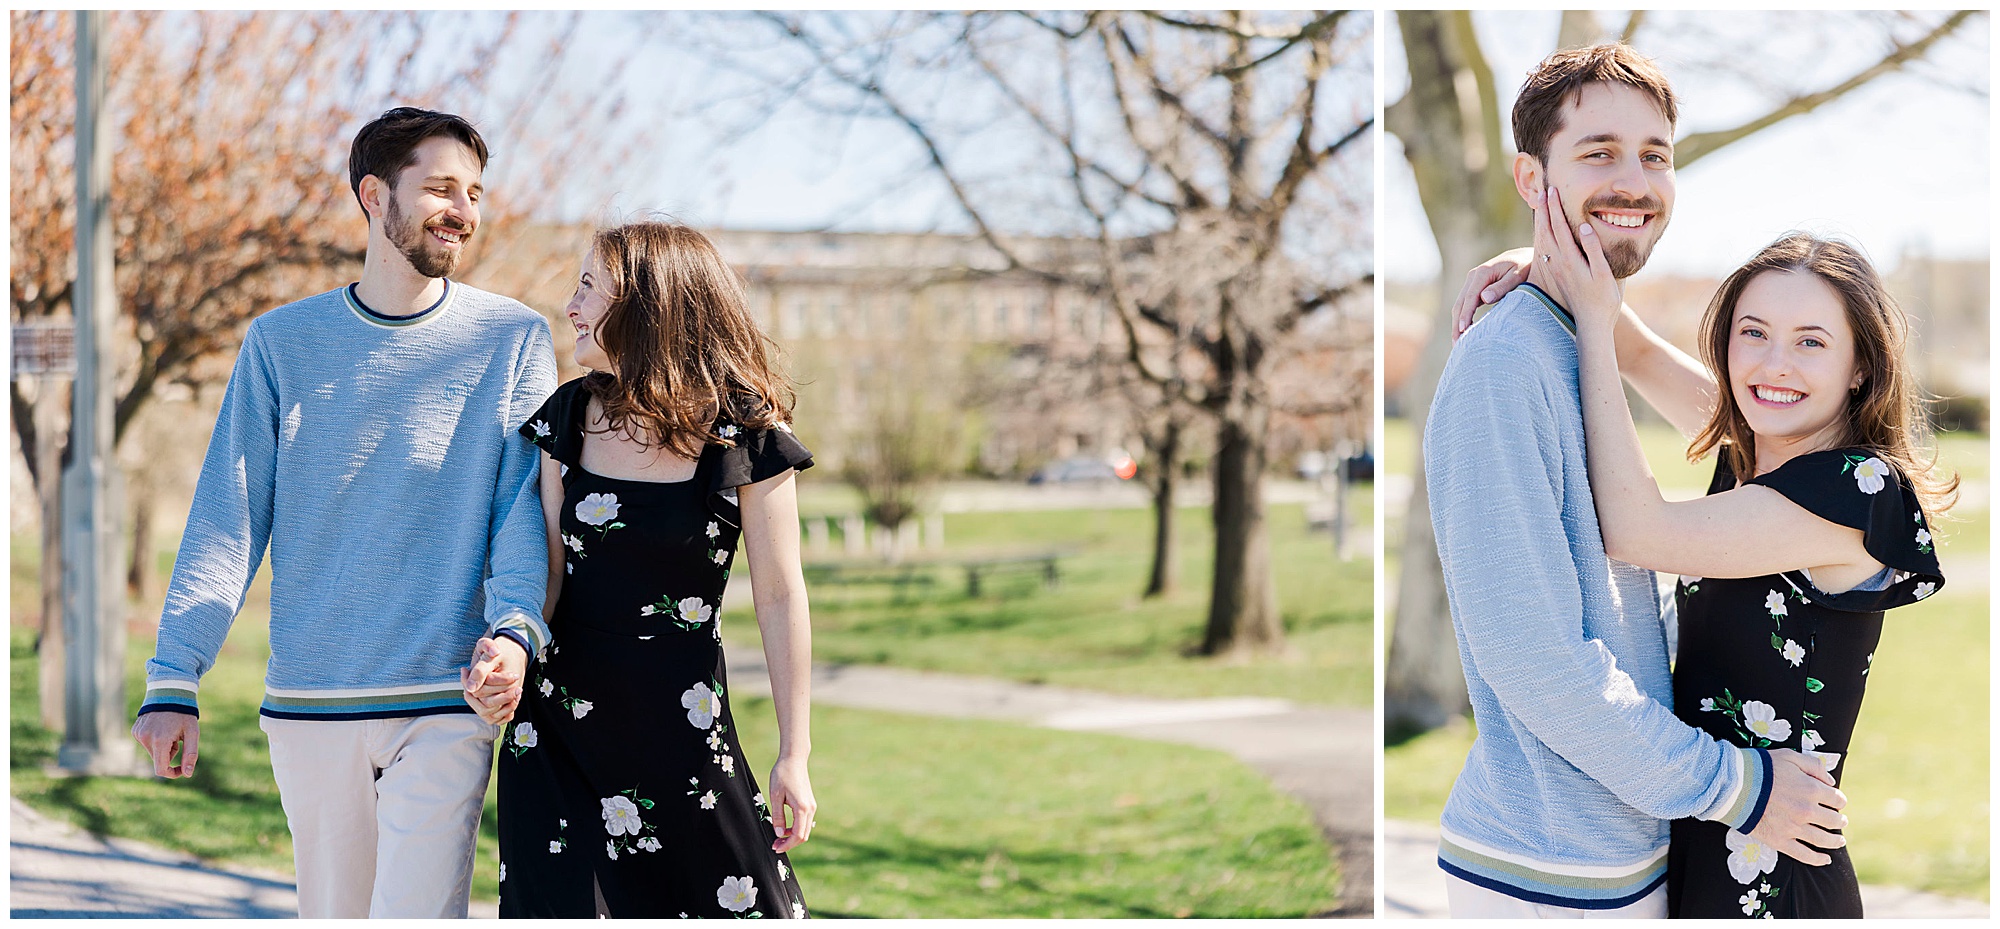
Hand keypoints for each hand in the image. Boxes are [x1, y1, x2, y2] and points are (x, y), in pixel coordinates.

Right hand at [132, 711, 200, 778]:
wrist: (169, 691)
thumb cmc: (184, 713)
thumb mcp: (193, 733)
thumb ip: (190, 754)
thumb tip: (187, 774)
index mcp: (160, 741)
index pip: (161, 769)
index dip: (172, 773)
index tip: (181, 770)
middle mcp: (145, 739)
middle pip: (158, 760)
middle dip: (170, 755)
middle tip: (178, 740)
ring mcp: (138, 734)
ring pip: (152, 752)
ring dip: (163, 747)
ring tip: (170, 731)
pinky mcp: (135, 730)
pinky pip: (146, 743)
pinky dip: (155, 740)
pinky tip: (161, 727)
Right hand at [461, 636, 526, 724]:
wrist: (504, 656)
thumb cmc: (495, 651)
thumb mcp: (488, 644)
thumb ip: (487, 645)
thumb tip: (494, 652)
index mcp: (470, 679)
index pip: (480, 689)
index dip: (499, 682)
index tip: (514, 675)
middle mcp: (472, 693)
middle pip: (484, 704)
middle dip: (503, 696)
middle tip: (518, 686)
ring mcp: (480, 702)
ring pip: (489, 714)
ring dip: (507, 706)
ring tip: (519, 692)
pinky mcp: (491, 708)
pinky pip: (495, 719)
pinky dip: (506, 714)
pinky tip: (515, 701)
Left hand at [767, 755, 816, 853]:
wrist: (794, 759)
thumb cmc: (782, 774)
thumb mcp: (775, 796)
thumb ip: (778, 817)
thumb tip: (779, 834)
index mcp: (802, 808)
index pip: (797, 835)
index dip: (787, 845)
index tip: (775, 847)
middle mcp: (810, 809)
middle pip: (803, 835)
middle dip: (789, 843)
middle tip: (775, 845)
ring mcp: (811, 806)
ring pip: (805, 830)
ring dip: (792, 837)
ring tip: (777, 838)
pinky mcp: (809, 803)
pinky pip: (805, 822)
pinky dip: (795, 829)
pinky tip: (784, 828)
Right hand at [1451, 247, 1534, 341]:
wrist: (1526, 256)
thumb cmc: (1526, 266)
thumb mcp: (1518, 275)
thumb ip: (1502, 287)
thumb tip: (1484, 298)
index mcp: (1482, 273)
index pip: (1470, 298)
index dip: (1465, 315)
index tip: (1462, 330)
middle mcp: (1473, 276)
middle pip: (1460, 303)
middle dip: (1457, 324)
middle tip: (1457, 344)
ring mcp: (1473, 281)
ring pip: (1460, 304)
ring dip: (1457, 323)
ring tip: (1458, 342)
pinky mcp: (1476, 287)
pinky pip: (1466, 304)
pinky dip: (1463, 317)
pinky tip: (1464, 331)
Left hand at [1532, 185, 1621, 325]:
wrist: (1591, 324)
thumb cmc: (1603, 300)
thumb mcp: (1604, 274)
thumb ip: (1594, 250)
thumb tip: (1584, 227)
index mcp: (1570, 259)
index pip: (1559, 227)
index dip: (1554, 207)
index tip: (1552, 190)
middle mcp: (1558, 262)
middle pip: (1547, 230)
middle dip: (1544, 209)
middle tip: (1541, 189)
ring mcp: (1555, 269)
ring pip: (1543, 239)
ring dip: (1541, 220)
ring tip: (1539, 204)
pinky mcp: (1555, 275)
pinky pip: (1544, 250)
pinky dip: (1542, 235)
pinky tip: (1542, 230)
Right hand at [1748, 748, 1847, 865]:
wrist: (1733, 785)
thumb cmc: (1760, 767)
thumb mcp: (1789, 756)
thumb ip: (1814, 766)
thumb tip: (1830, 781)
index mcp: (1812, 790)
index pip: (1837, 799)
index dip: (1838, 800)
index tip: (1835, 801)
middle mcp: (1807, 811)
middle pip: (1833, 821)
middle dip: (1840, 820)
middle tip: (1840, 821)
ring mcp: (1794, 828)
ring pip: (1823, 840)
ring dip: (1835, 841)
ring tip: (1839, 841)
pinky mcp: (1780, 841)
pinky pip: (1804, 855)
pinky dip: (1817, 859)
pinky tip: (1825, 859)